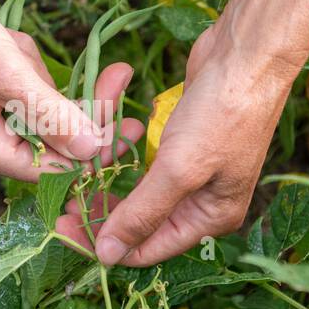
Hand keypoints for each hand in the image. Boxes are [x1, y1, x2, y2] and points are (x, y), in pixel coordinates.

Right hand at [0, 0, 142, 181]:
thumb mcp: (3, 70)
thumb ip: (50, 113)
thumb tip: (94, 150)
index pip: (54, 166)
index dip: (95, 147)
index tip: (133, 121)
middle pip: (54, 138)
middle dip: (76, 101)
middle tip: (120, 71)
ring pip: (42, 107)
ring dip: (39, 73)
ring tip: (12, 43)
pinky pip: (27, 88)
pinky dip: (26, 63)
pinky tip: (5, 41)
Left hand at [57, 22, 296, 265]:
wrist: (248, 52)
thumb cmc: (223, 113)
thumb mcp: (180, 170)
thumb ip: (142, 214)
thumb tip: (108, 256)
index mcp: (211, 217)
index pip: (150, 248)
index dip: (107, 244)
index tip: (64, 229)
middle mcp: (203, 200)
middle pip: (142, 220)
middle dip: (102, 213)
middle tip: (60, 203)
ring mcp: (192, 169)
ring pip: (137, 188)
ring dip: (106, 182)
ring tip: (71, 176)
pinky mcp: (180, 141)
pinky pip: (141, 159)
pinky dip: (120, 155)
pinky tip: (97, 150)